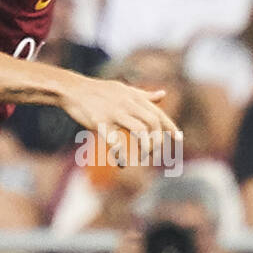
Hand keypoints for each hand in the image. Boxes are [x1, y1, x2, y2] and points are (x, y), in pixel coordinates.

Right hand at [60, 75, 181, 160]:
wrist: (72, 89)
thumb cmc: (99, 91)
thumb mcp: (124, 89)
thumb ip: (144, 95)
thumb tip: (163, 94)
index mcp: (135, 97)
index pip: (158, 113)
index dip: (170, 127)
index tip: (179, 139)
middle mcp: (128, 103)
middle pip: (153, 123)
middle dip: (157, 141)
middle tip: (153, 154)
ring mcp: (114, 112)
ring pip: (140, 130)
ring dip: (145, 148)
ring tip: (142, 159)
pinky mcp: (100, 121)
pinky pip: (115, 141)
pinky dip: (121, 155)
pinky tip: (121, 164)